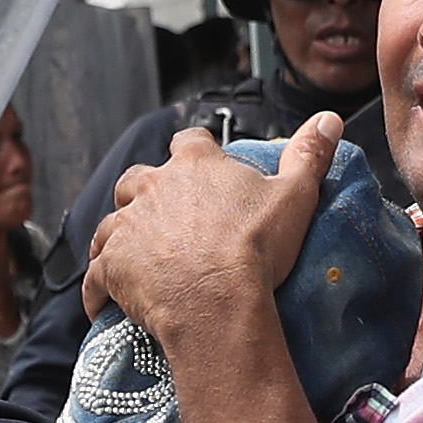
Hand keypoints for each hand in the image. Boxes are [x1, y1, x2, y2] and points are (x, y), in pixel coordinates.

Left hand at [83, 114, 334, 339]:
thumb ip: (309, 154)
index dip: (195, 152)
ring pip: (110, 224)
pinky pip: (95, 275)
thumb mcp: (295, 196)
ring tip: (130, 257)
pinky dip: (96, 288)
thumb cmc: (256, 249)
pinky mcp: (111, 265)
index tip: (202, 165)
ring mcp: (127, 226)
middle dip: (144, 193)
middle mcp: (153, 188)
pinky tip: (102, 302)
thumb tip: (328, 121)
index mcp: (195, 165)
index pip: (189, 142)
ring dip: (117, 237)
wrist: (217, 300)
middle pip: (137, 179)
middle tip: (163, 217)